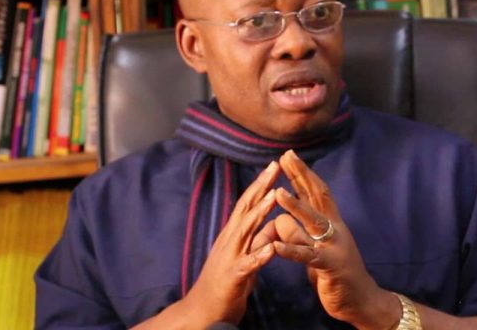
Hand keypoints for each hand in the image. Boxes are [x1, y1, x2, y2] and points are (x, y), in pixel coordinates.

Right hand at [181, 161, 280, 325]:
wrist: (202, 311)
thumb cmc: (225, 284)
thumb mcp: (246, 257)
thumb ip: (258, 239)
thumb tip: (274, 222)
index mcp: (234, 235)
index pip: (248, 204)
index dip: (260, 185)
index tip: (274, 166)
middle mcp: (229, 241)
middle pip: (246, 209)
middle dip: (260, 187)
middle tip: (274, 166)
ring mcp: (230, 257)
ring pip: (245, 231)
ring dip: (259, 213)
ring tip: (274, 197)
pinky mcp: (233, 277)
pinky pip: (247, 265)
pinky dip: (258, 256)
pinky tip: (271, 249)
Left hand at [266, 150, 399, 329]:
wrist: (361, 300)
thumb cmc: (335, 272)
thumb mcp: (315, 248)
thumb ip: (300, 232)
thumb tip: (281, 219)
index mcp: (332, 222)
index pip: (317, 191)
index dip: (303, 173)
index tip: (289, 155)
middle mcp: (335, 229)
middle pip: (318, 196)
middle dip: (301, 176)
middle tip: (286, 157)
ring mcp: (334, 246)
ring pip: (314, 222)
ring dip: (296, 207)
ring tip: (278, 193)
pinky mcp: (330, 266)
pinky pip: (308, 256)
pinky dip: (291, 250)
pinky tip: (275, 245)